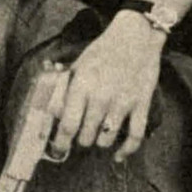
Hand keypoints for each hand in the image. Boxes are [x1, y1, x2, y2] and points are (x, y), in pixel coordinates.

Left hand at [49, 11, 165, 161]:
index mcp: (82, 85)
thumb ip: (63, 89)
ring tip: (98, 134)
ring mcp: (123, 102)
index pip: (67, 124)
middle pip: (85, 137)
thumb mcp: (78, 65)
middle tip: (81, 135)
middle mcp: (101, 97)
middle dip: (81, 140)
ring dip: (100, 141)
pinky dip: (126, 150)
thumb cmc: (103, 51)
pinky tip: (118, 155)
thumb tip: (50, 113)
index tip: (57, 149)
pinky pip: (135, 137)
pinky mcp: (141, 104)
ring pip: (106, 140)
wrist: (136, 36)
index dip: (59, 143)